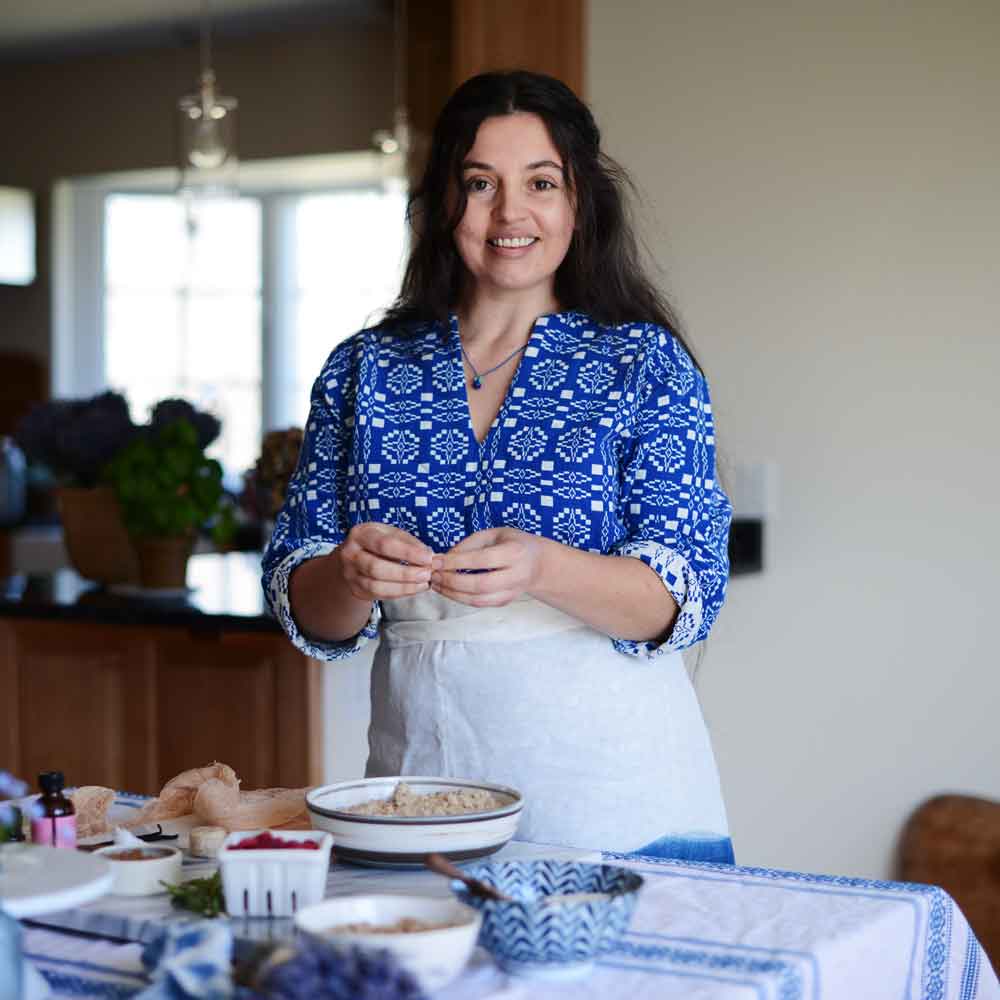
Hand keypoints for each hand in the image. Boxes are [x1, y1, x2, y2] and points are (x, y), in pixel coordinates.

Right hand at [334, 522, 433, 600]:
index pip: (385, 544)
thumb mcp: (390, 533)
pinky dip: (399, 593)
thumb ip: (409, 543)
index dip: (408, 552)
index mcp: (360, 534)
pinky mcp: (356, 589)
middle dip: (405, 573)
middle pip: (377, 568)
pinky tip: (413, 588)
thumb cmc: (377, 542)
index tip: (429, 558)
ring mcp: (350, 574)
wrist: (353, 558)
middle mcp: (350, 554)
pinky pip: (378, 594)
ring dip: (404, 587)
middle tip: (427, 574)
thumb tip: (429, 556)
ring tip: (423, 583)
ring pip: (376, 585)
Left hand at [431, 528, 546, 606]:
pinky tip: (447, 590)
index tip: (437, 561)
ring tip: (436, 584)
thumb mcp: (494, 534)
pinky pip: (480, 604)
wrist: (538, 564)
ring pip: (479, 600)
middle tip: (434, 575)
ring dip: (453, 594)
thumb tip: (445, 558)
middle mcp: (516, 575)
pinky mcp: (505, 602)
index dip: (456, 561)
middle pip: (480, 584)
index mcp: (514, 552)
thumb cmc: (513, 544)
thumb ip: (470, 543)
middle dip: (452, 581)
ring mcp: (512, 592)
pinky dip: (460, 599)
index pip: (482, 559)